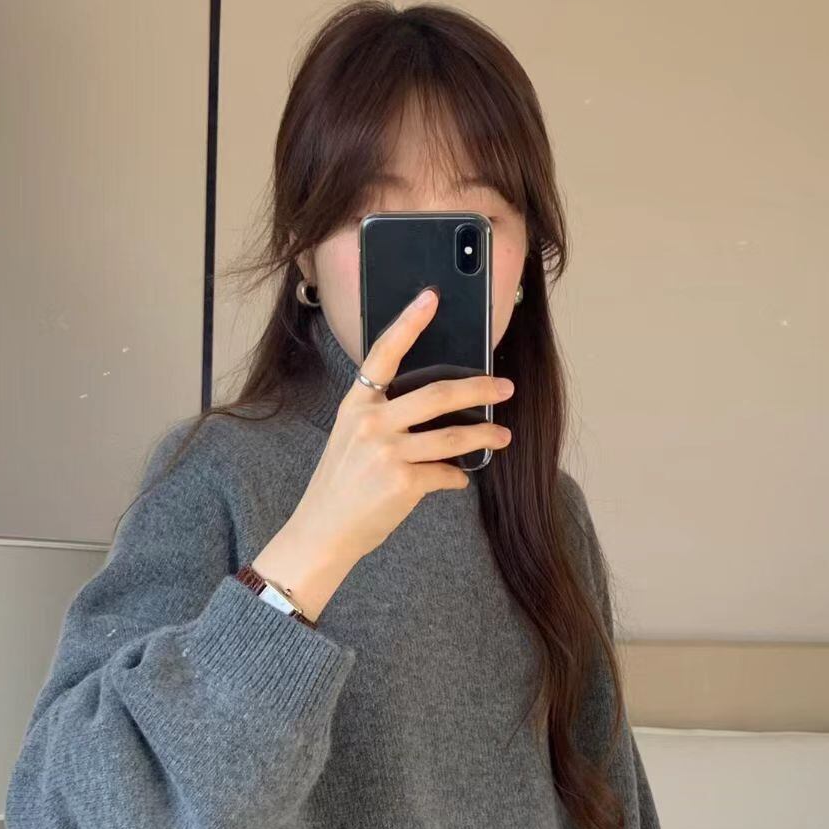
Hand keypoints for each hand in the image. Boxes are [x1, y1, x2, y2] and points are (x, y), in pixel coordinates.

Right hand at [255, 287, 514, 618]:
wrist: (324, 530)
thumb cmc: (342, 484)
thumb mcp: (351, 438)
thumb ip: (384, 417)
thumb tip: (437, 409)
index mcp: (357, 405)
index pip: (384, 353)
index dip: (409, 322)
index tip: (431, 297)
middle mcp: (371, 423)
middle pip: (438, 393)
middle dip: (479, 387)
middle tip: (504, 386)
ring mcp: (388, 452)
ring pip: (454, 435)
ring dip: (485, 434)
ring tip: (502, 435)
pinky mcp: (404, 482)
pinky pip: (447, 474)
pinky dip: (456, 478)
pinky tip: (456, 481)